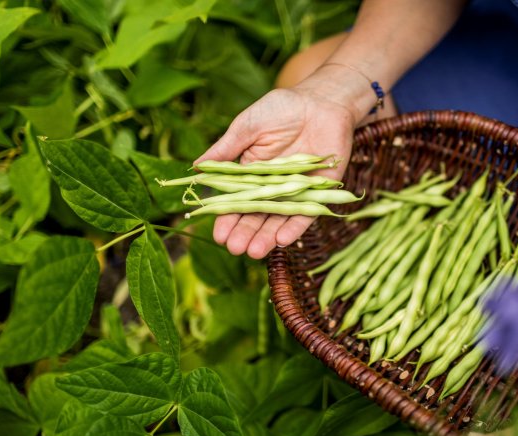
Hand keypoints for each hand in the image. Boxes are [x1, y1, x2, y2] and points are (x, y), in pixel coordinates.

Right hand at [195, 85, 356, 258]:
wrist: (322, 101)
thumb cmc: (282, 108)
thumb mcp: (248, 127)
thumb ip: (226, 150)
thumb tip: (195, 169)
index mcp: (251, 173)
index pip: (236, 200)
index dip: (227, 217)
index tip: (218, 233)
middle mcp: (272, 187)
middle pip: (256, 215)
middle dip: (245, 232)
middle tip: (234, 248)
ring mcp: (295, 191)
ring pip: (278, 219)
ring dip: (266, 237)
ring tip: (253, 252)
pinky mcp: (320, 191)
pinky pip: (307, 213)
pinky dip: (295, 227)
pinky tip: (282, 240)